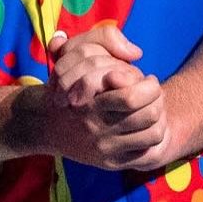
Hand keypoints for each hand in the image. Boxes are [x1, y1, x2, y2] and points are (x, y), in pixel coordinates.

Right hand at [41, 28, 173, 171]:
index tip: (147, 79)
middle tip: (152, 91)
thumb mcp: (76, 53)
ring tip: (152, 107)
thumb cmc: (66, 84)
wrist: (43, 125)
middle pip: (147, 115)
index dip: (148, 85)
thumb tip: (136, 52)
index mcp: (87, 100)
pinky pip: (146, 150)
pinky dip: (152, 135)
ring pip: (152, 132)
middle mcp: (95, 126)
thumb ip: (105, 39)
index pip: (132, 98)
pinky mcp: (110, 162)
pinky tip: (145, 125)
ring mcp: (104, 146)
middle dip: (157, 99)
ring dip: (159, 116)